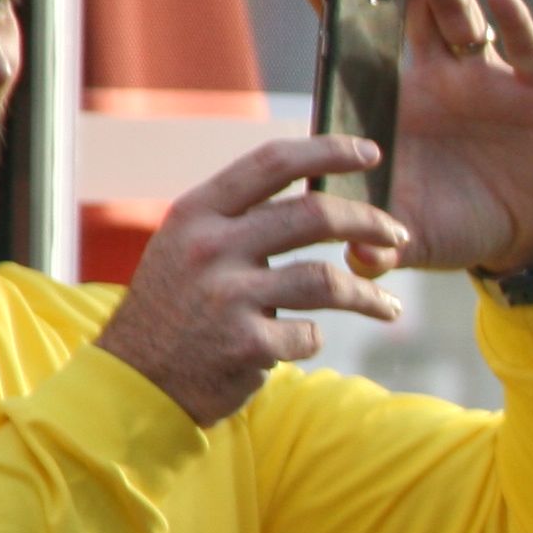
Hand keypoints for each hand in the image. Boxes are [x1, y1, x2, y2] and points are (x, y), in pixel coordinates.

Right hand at [91, 135, 412, 425]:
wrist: (134, 381)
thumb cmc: (176, 307)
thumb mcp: (188, 246)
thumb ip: (240, 218)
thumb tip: (320, 192)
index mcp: (198, 213)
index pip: (271, 162)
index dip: (328, 151)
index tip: (370, 151)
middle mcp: (210, 248)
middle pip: (314, 215)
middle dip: (370, 222)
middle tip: (398, 236)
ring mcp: (227, 296)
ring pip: (328, 280)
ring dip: (369, 295)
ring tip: (388, 307)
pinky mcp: (245, 344)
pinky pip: (309, 335)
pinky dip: (312, 339)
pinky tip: (302, 342)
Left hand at [296, 0, 532, 280]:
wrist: (525, 241)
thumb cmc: (456, 227)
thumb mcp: (413, 239)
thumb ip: (381, 245)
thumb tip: (354, 266)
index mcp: (396, 100)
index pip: (358, 41)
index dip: (334, 2)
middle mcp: (438, 76)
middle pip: (412, 11)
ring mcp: (486, 79)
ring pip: (460, 18)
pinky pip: (525, 49)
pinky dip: (514, 21)